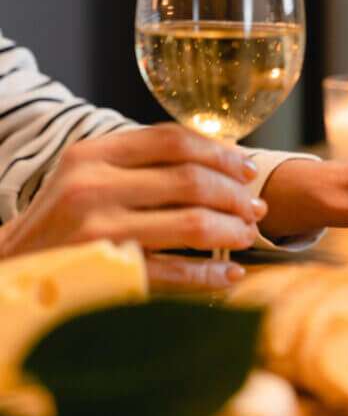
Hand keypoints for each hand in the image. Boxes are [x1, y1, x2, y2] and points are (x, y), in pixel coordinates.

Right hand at [0, 124, 263, 290]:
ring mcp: (97, 232)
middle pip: (191, 180)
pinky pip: (174, 272)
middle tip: (256, 208)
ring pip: (191, 223)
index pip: (174, 140)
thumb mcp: (88, 176)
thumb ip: (142, 163)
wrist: (9, 270)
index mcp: (92, 154)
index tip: (248, 168)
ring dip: (230, 230)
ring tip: (246, 236)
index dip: (221, 153)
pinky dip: (209, 275)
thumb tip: (223, 160)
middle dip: (235, 195)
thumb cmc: (62, 222)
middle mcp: (91, 187)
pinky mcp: (104, 273)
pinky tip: (229, 275)